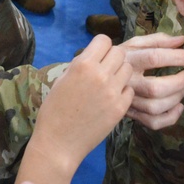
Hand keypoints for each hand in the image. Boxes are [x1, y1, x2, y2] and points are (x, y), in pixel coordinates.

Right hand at [33, 35, 132, 169]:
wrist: (59, 143)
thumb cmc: (54, 110)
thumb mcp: (62, 79)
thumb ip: (80, 65)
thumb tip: (95, 56)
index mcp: (82, 65)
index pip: (104, 40)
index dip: (101, 46)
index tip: (97, 55)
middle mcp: (100, 75)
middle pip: (119, 52)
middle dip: (112, 58)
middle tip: (105, 69)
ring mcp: (113, 92)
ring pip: (128, 69)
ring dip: (120, 73)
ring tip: (109, 83)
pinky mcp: (120, 108)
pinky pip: (130, 90)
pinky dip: (123, 92)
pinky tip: (111, 99)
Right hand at [120, 33, 183, 128]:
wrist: (94, 79)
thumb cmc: (120, 58)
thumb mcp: (134, 43)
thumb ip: (158, 40)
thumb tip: (181, 40)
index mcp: (128, 60)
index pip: (154, 58)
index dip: (176, 58)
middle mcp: (127, 82)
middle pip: (155, 88)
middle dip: (178, 82)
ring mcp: (128, 101)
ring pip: (155, 107)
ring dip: (175, 99)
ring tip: (182, 89)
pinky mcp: (131, 114)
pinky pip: (152, 122)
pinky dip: (170, 117)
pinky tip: (178, 107)